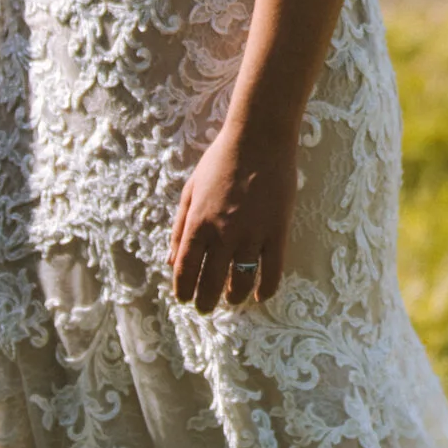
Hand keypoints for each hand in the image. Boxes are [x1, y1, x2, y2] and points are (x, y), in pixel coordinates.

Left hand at [169, 129, 298, 312]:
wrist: (259, 139)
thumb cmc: (221, 160)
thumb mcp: (190, 190)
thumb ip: (179, 226)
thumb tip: (170, 261)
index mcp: (197, 223)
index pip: (185, 270)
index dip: (183, 291)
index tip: (184, 299)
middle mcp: (222, 234)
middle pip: (211, 283)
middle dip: (206, 302)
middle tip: (206, 307)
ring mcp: (251, 235)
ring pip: (242, 282)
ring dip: (234, 297)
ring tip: (232, 299)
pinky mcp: (277, 232)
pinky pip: (273, 271)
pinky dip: (266, 289)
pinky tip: (260, 295)